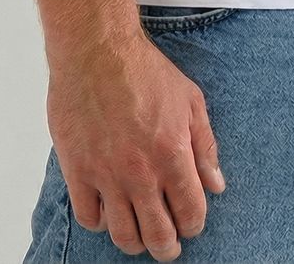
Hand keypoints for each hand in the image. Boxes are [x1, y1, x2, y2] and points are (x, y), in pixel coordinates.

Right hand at [46, 32, 226, 261]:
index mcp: (172, 153)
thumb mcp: (190, 99)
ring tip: (140, 236)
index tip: (190, 223)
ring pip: (123, 234)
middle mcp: (140, 171)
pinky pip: (89, 217)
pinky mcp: (78, 170)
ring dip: (136, 242)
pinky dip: (101, 222)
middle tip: (168, 245)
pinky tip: (109, 211)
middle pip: (158, 234)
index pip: (190, 212)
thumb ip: (205, 146)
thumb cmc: (143, 69)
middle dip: (168, 246)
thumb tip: (216, 184)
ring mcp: (106, 174)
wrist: (97, 50)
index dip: (194, 225)